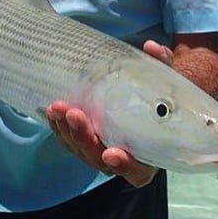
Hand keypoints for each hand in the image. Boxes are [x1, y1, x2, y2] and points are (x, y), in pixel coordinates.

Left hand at [46, 39, 172, 187]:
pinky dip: (59, 129)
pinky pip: (70, 141)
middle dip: (83, 138)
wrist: (149, 102)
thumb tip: (152, 47)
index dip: (124, 165)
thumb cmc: (160, 97)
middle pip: (98, 158)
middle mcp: (124, 160)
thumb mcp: (165, 81)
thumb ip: (162, 65)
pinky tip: (51, 112)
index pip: (136, 171)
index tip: (112, 153)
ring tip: (56, 107)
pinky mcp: (86, 143)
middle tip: (73, 114)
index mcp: (149, 156)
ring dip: (66, 131)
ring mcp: (102, 153)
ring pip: (80, 150)